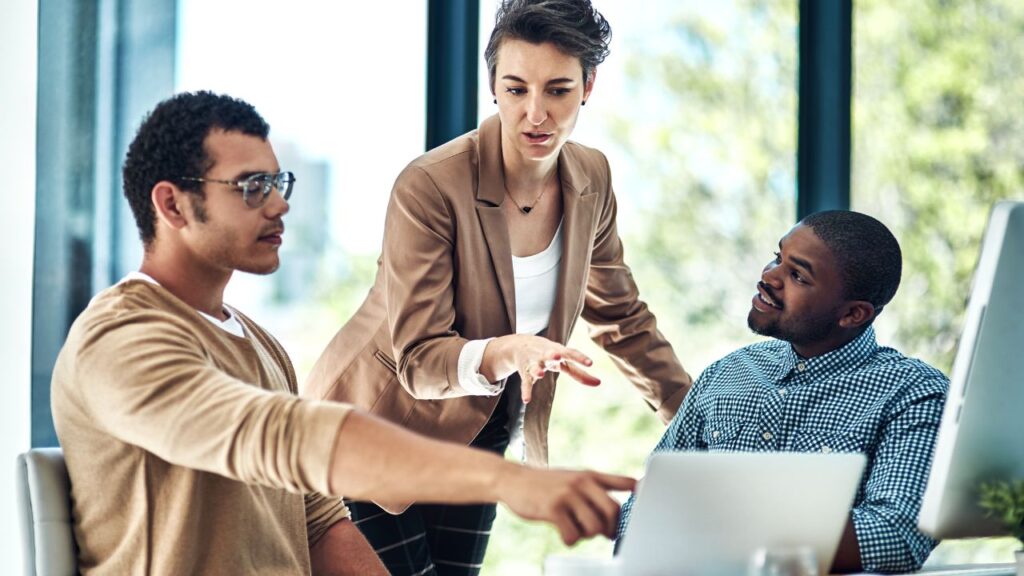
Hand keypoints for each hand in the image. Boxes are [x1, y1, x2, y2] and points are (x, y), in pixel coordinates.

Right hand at [481, 334, 600, 403]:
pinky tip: (527, 400)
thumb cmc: (549, 354)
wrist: (519, 345)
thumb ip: (580, 373)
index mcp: (559, 351)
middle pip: (550, 353)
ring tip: (541, 374)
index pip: (571, 353)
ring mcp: (534, 362)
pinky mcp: (525, 372)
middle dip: (553, 355)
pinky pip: (526, 382)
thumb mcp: (564, 361)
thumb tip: (599, 383)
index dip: (580, 358)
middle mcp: (546, 354)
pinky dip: (526, 391)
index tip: (591, 363)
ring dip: (538, 369)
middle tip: (557, 356)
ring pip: (535, 366)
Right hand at [498, 466, 635, 544]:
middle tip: (605, 535)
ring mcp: (567, 495)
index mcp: (589, 475)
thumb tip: (633, 486)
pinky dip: (571, 540)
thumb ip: (599, 483)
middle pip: (613, 511)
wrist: (512, 480)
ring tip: (577, 531)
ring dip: (588, 536)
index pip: (621, 482)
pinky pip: (573, 535)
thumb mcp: (573, 476)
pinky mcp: (553, 508)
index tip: (640, 499)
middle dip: (611, 528)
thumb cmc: (545, 483)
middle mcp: (581, 482)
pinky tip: (564, 534)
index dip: (636, 492)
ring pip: (594, 527)